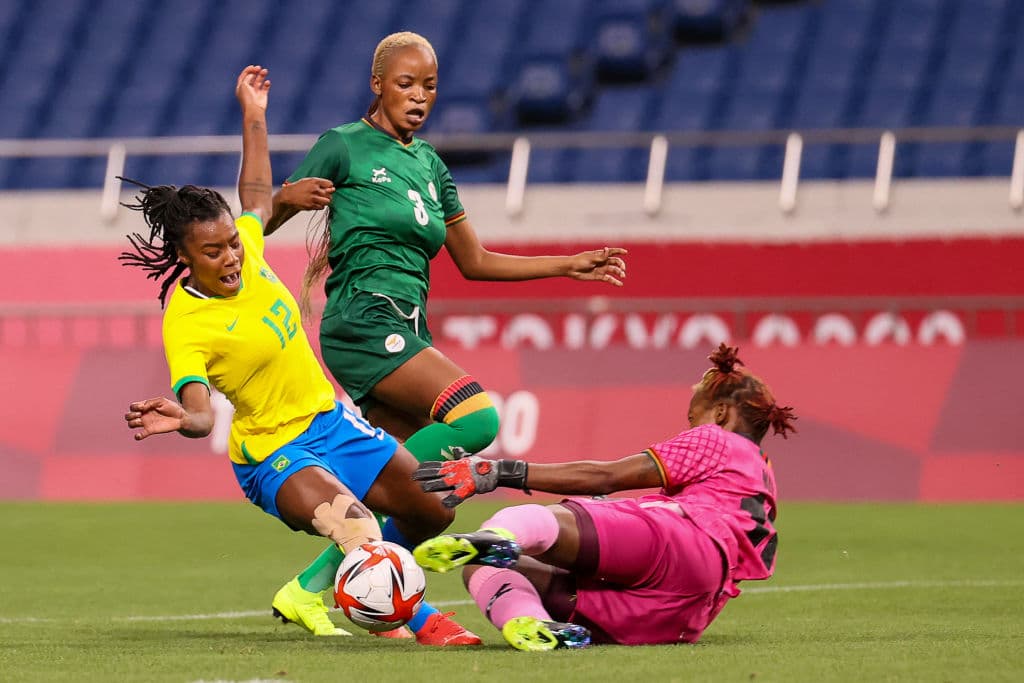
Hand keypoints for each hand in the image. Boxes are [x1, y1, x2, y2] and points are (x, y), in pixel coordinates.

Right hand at [124, 397, 186, 440]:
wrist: (181, 417)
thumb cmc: (172, 408)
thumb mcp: (161, 401)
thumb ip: (150, 403)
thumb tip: (141, 408)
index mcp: (145, 407)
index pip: (133, 406)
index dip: (135, 407)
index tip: (143, 407)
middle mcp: (144, 415)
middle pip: (128, 416)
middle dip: (130, 415)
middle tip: (140, 414)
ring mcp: (146, 423)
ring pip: (131, 424)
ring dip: (132, 423)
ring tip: (140, 422)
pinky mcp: (151, 430)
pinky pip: (140, 435)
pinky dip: (137, 436)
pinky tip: (139, 435)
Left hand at [235, 65, 269, 112]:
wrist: (254, 110)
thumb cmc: (247, 97)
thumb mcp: (244, 84)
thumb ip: (248, 77)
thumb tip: (253, 74)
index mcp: (241, 88)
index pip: (243, 77)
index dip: (247, 71)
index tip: (252, 66)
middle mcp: (248, 89)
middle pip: (251, 78)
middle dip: (255, 72)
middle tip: (259, 68)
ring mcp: (255, 92)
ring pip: (259, 81)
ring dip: (261, 75)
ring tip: (265, 71)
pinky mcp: (262, 96)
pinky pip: (265, 87)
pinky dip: (266, 83)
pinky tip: (267, 82)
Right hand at [280, 177, 334, 209]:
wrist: (288, 196)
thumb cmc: (300, 187)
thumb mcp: (309, 181)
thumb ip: (321, 184)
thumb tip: (333, 189)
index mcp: (314, 181)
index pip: (330, 184)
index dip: (328, 187)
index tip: (324, 188)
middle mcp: (314, 189)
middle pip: (330, 194)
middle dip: (328, 195)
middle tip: (322, 195)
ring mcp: (312, 198)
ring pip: (327, 201)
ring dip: (325, 201)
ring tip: (319, 200)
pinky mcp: (311, 206)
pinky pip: (322, 207)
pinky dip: (320, 206)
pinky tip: (315, 203)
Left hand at [412, 456, 527, 507]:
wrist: (495, 471)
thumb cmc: (481, 465)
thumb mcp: (469, 458)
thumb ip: (461, 455)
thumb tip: (457, 449)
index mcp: (454, 465)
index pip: (436, 465)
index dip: (425, 467)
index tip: (414, 468)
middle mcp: (455, 471)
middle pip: (437, 473)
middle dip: (424, 475)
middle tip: (412, 477)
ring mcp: (462, 479)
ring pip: (444, 483)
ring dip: (433, 485)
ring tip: (422, 489)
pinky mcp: (469, 488)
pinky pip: (458, 495)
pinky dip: (451, 500)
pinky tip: (444, 504)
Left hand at [567, 247, 627, 285]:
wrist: (571, 269)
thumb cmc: (580, 261)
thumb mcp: (590, 258)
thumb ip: (600, 256)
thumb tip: (607, 249)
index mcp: (600, 254)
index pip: (612, 252)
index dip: (619, 251)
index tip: (625, 252)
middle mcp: (602, 261)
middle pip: (615, 262)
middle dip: (620, 264)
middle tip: (622, 269)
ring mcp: (601, 269)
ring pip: (613, 270)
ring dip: (619, 272)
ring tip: (622, 276)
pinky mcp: (599, 276)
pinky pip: (609, 279)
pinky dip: (615, 281)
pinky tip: (620, 284)